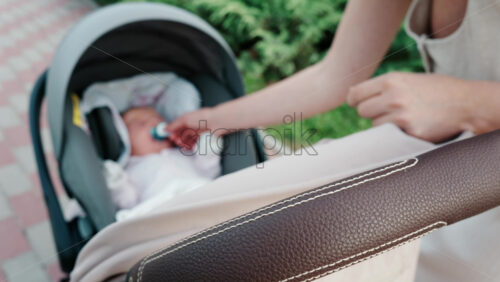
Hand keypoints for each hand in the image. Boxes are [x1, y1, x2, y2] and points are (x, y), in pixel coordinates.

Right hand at [166, 107, 222, 149]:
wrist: (217, 121)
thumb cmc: (202, 117)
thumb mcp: (185, 119)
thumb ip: (175, 124)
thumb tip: (165, 128)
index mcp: (187, 118)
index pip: (177, 126)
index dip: (173, 132)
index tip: (171, 137)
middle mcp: (192, 124)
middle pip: (182, 133)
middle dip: (178, 138)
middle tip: (177, 142)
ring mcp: (198, 130)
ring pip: (188, 138)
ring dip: (184, 142)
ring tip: (183, 145)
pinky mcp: (203, 136)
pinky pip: (195, 142)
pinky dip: (191, 145)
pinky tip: (189, 147)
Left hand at [347, 72, 473, 142]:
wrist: (466, 103)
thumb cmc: (435, 90)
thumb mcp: (408, 80)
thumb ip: (382, 87)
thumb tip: (351, 94)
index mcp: (391, 80)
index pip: (356, 94)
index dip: (354, 100)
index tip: (356, 104)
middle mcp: (393, 96)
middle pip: (362, 111)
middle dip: (370, 113)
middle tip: (386, 111)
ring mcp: (401, 116)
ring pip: (374, 126)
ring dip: (384, 124)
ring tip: (404, 117)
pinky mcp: (409, 132)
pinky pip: (389, 137)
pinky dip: (396, 134)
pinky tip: (411, 126)